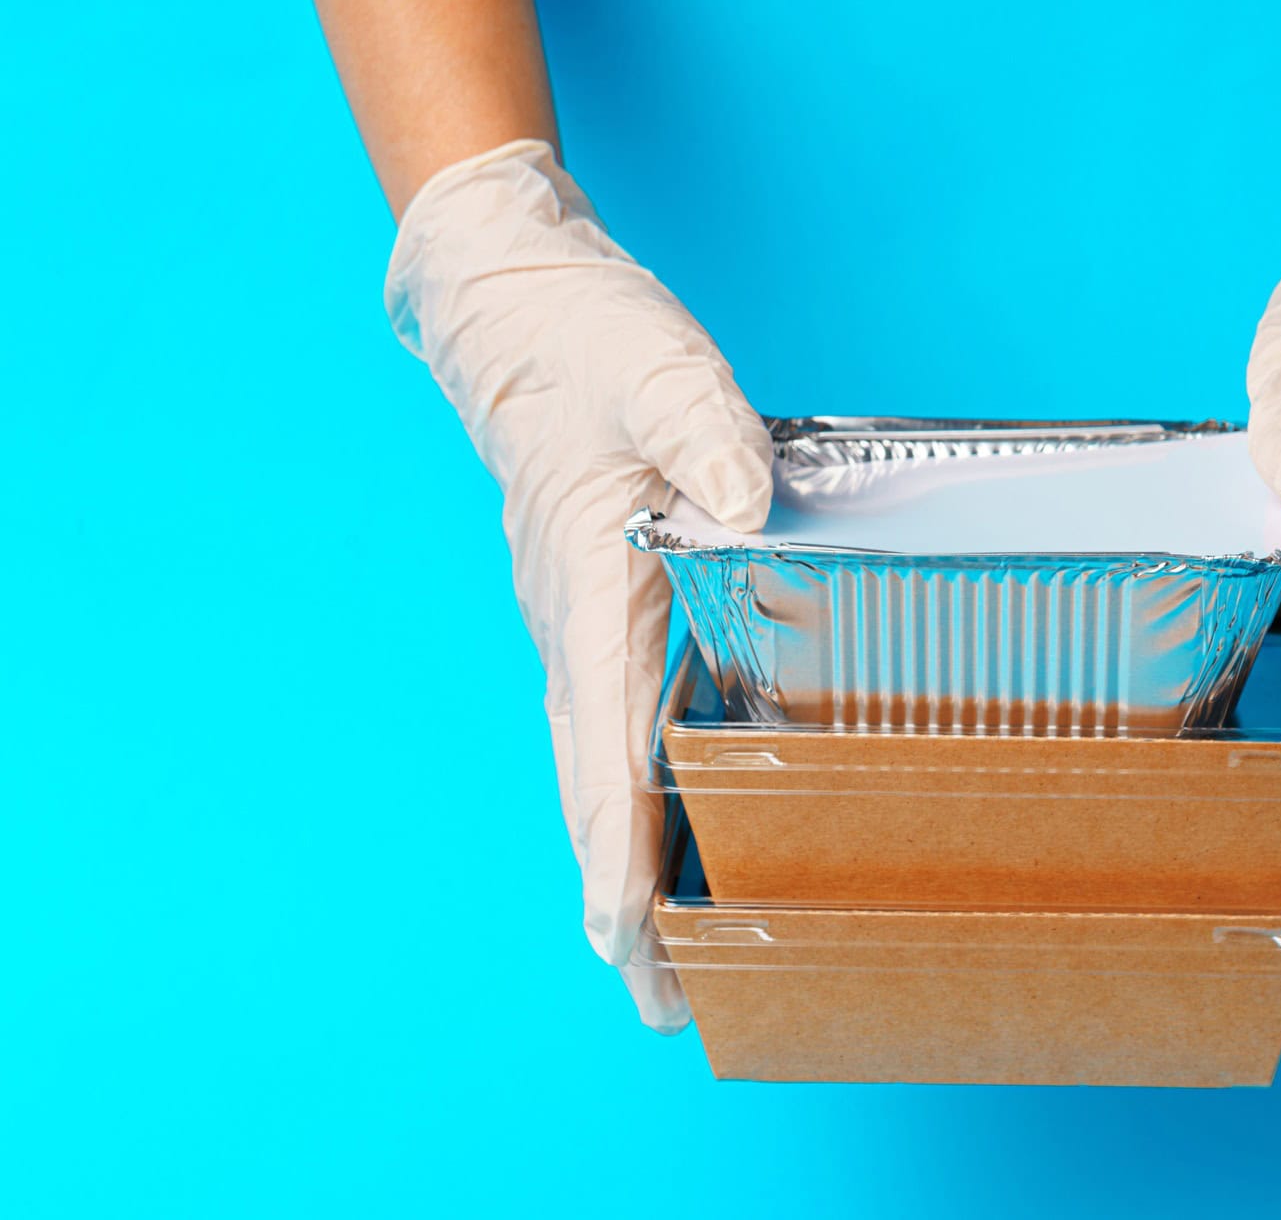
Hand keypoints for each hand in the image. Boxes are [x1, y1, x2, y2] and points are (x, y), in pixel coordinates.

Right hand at [385, 140, 771, 1030]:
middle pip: (592, 776)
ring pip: (598, 756)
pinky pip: (615, 713)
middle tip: (657, 999)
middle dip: (620, 888)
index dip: (615, 837)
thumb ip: (705, 435)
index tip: (626, 929)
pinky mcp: (601, 599)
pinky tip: (674, 827)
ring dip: (627, 853)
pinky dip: (634, 785)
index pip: (599, 731)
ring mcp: (580, 614)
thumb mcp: (660, 368)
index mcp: (589, 575)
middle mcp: (574, 616)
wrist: (518, 302)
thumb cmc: (584, 338)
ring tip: (662, 956)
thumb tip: (740, 508)